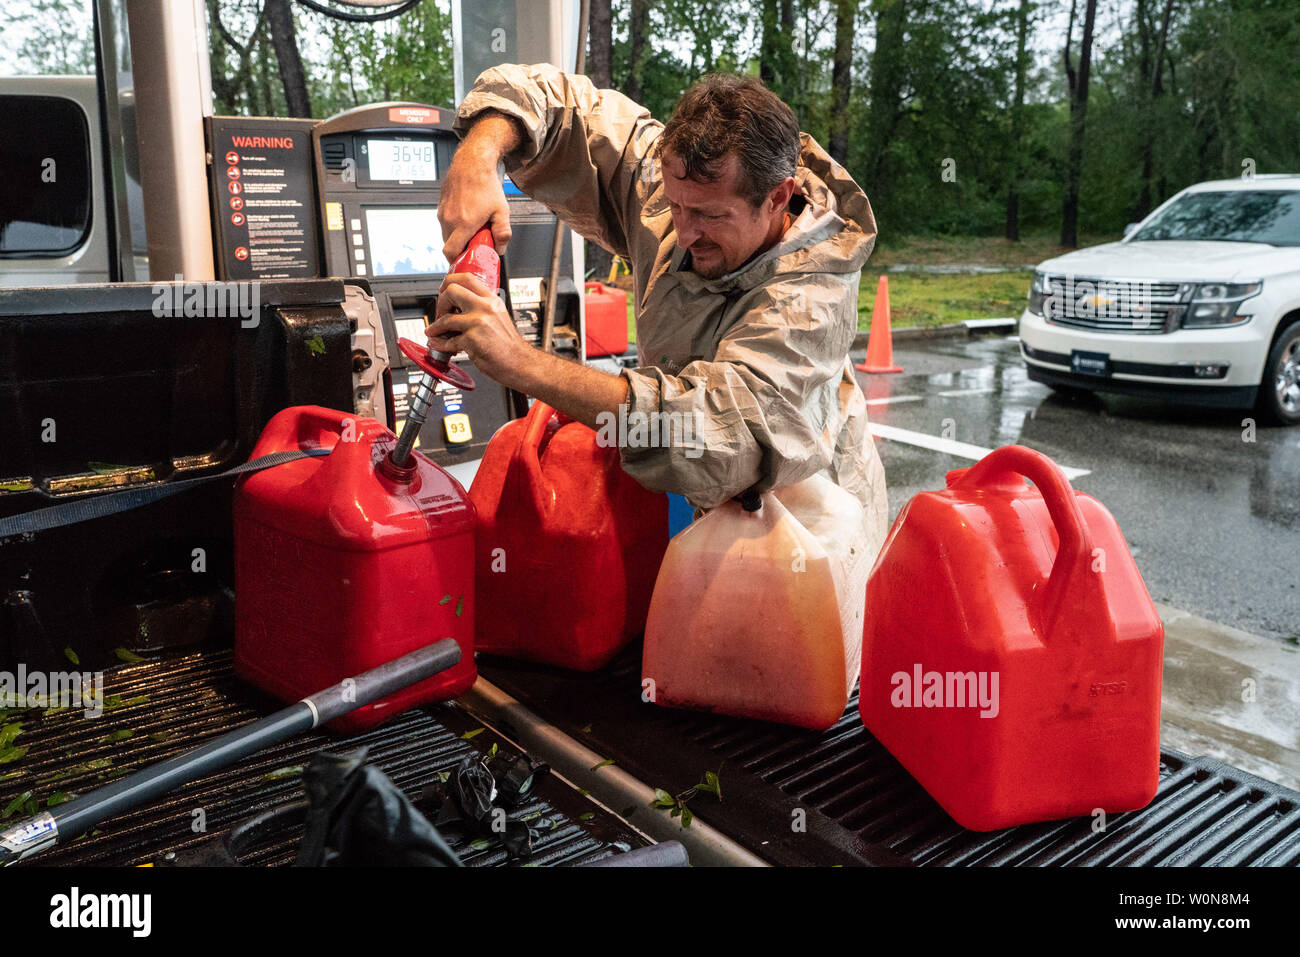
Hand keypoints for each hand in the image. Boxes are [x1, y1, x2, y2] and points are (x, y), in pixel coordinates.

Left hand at [426, 272, 531, 387]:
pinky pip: (448, 340)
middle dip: (440, 302)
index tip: (443, 290)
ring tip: (434, 332)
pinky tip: (440, 344)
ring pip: (446, 318)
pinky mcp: (471, 340)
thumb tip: (458, 306)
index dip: (449, 282)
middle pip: (452, 291)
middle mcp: (485, 308)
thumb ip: (481, 308)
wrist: (519, 363)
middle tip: (441, 312)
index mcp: (492, 300)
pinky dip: (440, 344)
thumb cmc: (509, 345)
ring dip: (435, 326)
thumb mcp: (498, 316)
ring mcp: (478, 323)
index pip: (466, 278)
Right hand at [437, 115, 519, 259]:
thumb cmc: (486, 184)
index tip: (466, 261)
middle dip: (461, 249)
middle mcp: (449, 219)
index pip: (451, 252)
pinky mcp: (441, 207)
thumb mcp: (501, 210)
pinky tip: (467, 219)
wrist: (472, 163)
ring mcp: (443, 213)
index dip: (457, 261)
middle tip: (475, 244)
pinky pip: (445, 224)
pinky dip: (454, 227)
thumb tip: (500, 249)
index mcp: (463, 223)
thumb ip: (503, 233)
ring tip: (473, 229)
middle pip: (449, 246)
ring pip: (446, 235)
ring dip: (458, 238)